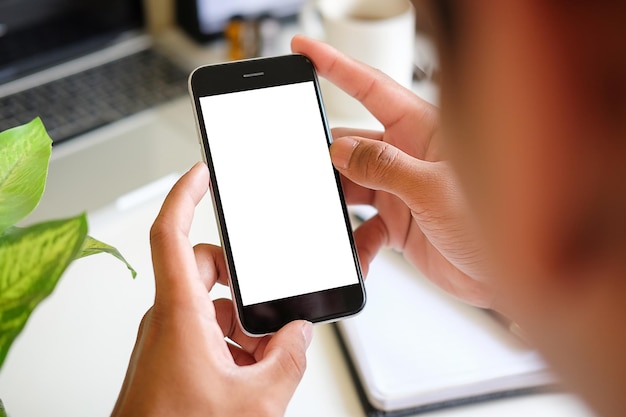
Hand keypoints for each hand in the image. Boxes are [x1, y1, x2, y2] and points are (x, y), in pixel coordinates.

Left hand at [111, 162, 312, 416]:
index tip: (202, 172)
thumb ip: (287, 358)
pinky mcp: (170, 360)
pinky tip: (252, 371)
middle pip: (205, 270)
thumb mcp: (257, 400)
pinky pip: (203, 332)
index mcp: (180, 314)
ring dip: (240, 321)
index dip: (185, 194)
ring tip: (266, 352)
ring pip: (209, 306)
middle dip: (242, 278)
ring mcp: (167, 340)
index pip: (171, 233)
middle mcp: (168, 320)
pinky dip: (230, 342)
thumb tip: (297, 334)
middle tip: (269, 297)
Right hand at [292, 35, 493, 307]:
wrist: (505, 280)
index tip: (306, 50)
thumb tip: (341, 150)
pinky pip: (364, 228)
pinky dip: (356, 243)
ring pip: (352, 186)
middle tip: (307, 171)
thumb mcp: (434, 189)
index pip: (372, 89)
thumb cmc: (494, 226)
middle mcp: (409, 156)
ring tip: (328, 219)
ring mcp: (401, 190)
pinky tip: (358, 255)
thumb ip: (384, 167)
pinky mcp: (399, 223)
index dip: (337, 66)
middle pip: (352, 144)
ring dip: (338, 206)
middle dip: (328, 158)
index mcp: (423, 130)